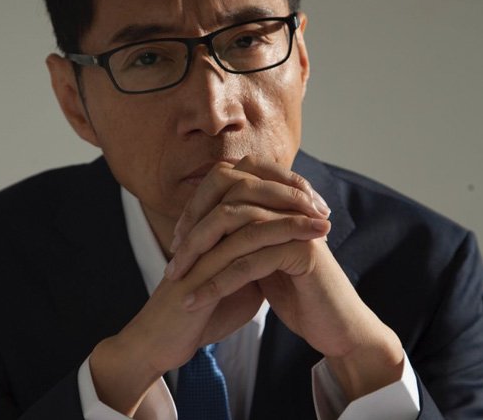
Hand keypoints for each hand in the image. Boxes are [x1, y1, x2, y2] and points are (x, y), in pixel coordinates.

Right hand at [89, 157, 330, 414]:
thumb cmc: (203, 312)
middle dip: (288, 189)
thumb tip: (281, 251)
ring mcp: (203, 240)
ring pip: (249, 209)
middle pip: (248, 184)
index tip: (314, 201)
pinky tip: (310, 242)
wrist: (167, 342)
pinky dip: (282, 236)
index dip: (280, 188)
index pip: (248, 187)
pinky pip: (245, 240)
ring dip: (291, 211)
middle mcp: (205, 224)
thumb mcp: (237, 281)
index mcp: (212, 224)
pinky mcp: (203, 263)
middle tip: (321, 203)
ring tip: (325, 220)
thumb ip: (256, 261)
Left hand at [169, 156, 404, 402]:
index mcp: (279, 200)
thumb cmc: (297, 292)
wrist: (337, 326)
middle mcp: (289, 205)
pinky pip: (250, 262)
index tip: (177, 238)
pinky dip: (218, 281)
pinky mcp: (303, 251)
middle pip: (230, 200)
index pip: (229, 183)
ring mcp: (298, 224)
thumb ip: (242, 235)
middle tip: (172, 261)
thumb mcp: (263, 257)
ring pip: (237, 229)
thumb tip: (203, 223)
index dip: (198, 206)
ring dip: (200, 257)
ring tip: (175, 281)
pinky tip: (197, 297)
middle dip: (194, 231)